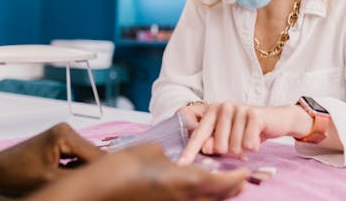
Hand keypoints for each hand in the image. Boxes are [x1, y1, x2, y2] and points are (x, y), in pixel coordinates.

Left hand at [0, 122, 103, 194]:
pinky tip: (66, 174)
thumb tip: (97, 177)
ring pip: (87, 155)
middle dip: (89, 169)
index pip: (95, 154)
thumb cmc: (15, 172)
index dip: (100, 170)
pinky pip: (78, 154)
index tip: (105, 182)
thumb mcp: (51, 179)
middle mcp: (67, 130)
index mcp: (65, 135)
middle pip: (93, 153)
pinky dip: (76, 166)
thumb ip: (77, 176)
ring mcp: (64, 134)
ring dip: (83, 168)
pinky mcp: (62, 140)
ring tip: (68, 178)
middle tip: (82, 182)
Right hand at [25, 143, 248, 200]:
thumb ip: (171, 155)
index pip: (222, 185)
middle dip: (231, 190)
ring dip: (217, 196)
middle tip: (241, 180)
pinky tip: (196, 189)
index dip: (237, 178)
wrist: (99, 190)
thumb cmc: (124, 166)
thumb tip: (175, 159)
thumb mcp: (153, 150)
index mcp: (186, 183)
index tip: (246, 172)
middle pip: (217, 199)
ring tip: (224, 185)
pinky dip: (200, 197)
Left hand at [178, 102, 305, 164]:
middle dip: (229, 152)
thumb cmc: (248, 129)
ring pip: (234, 147)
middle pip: (218, 146)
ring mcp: (239, 108)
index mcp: (213, 111)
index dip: (190, 151)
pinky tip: (256, 140)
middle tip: (239, 144)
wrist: (276, 119)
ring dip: (243, 150)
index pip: (199, 134)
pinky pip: (248, 143)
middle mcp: (224, 106)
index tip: (181, 164)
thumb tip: (206, 149)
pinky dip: (253, 147)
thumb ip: (214, 143)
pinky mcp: (254, 114)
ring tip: (248, 141)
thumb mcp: (229, 137)